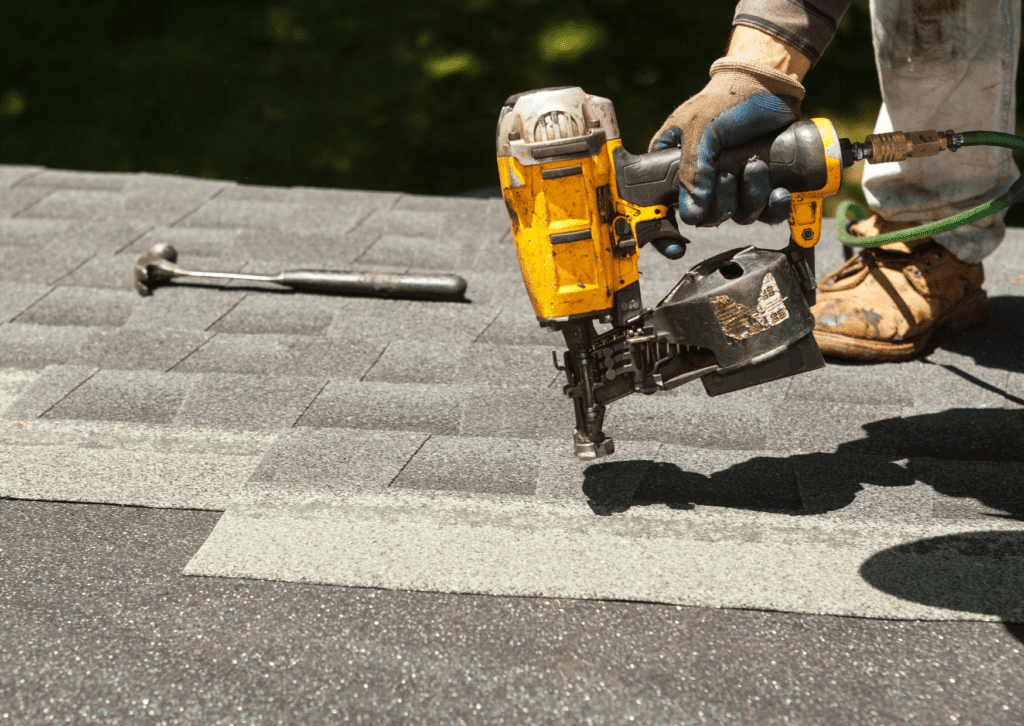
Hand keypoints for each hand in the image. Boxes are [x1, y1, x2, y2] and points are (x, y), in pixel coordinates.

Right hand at [650, 58, 804, 228]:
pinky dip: (773, 207)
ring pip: (736, 217)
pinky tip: (779, 192)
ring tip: (757, 167)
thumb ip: (693, 169)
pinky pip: (764, 213)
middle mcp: (701, 181)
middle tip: (729, 173)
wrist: (771, 85)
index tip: (674, 245)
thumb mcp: (702, 128)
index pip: (660, 208)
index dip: (664, 232)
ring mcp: (732, 185)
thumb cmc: (728, 98)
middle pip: (706, 218)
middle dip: (723, 202)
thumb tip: (691, 213)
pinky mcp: (759, 186)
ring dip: (751, 198)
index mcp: (674, 167)